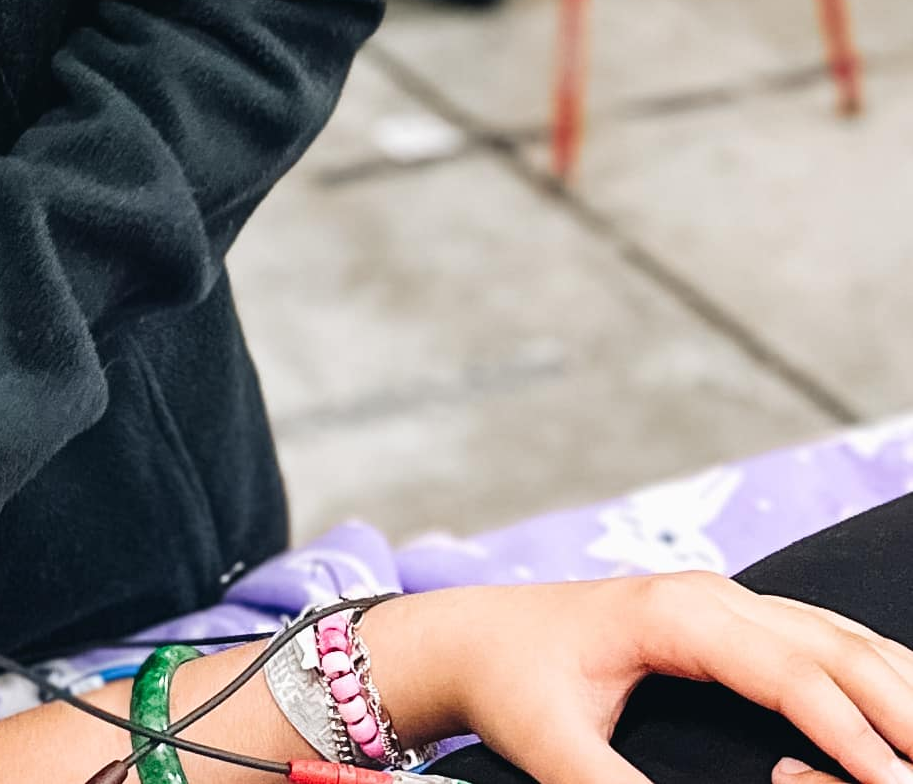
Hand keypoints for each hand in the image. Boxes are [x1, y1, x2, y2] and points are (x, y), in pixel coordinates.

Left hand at [377, 574, 912, 783]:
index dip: (850, 731)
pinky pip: (819, 638)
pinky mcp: (724, 621)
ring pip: (837, 635)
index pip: (789, 671)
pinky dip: (871, 673)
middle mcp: (709, 595)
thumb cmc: (511, 683)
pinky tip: (905, 709)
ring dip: (896, 687)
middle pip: (832, 643)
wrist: (471, 635)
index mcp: (673, 613)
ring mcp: (721, 601)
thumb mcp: (552, 745)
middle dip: (900, 706)